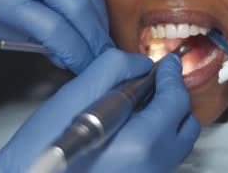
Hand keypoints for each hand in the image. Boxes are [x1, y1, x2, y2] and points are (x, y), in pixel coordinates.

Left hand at [0, 0, 110, 72]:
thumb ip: (28, 39)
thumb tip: (65, 53)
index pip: (55, 30)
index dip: (76, 52)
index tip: (87, 66)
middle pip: (78, 7)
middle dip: (96, 36)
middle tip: (103, 53)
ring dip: (99, 14)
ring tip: (100, 33)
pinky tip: (92, 7)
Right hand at [0, 49, 199, 172]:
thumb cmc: (43, 146)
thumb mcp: (75, 96)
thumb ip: (113, 69)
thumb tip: (140, 64)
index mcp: (141, 141)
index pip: (175, 100)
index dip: (172, 75)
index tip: (166, 63)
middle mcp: (151, 165)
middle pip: (184, 124)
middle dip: (173, 98)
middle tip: (157, 81)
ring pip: (175, 143)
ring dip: (166, 118)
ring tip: (142, 103)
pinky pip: (161, 158)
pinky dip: (156, 137)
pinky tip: (132, 126)